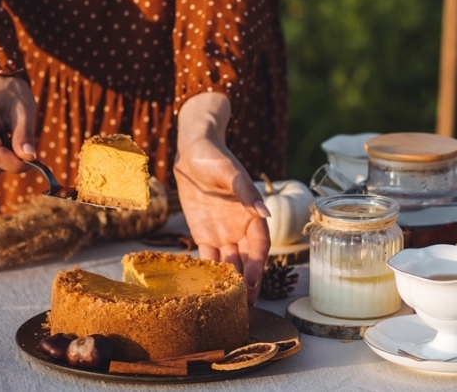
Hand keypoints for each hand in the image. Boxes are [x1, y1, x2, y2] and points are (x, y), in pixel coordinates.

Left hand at [175, 93, 270, 303]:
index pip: (260, 246)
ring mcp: (222, 233)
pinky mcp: (203, 234)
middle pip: (247, 260)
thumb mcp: (231, 173)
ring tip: (230, 303)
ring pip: (229, 263)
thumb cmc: (216, 158)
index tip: (256, 282)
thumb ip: (247, 193)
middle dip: (248, 281)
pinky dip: (208, 272)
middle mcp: (240, 228)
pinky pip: (207, 257)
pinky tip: (208, 288)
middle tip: (246, 304)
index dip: (259, 265)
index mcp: (251, 215)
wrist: (191, 152)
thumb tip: (265, 213)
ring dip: (231, 281)